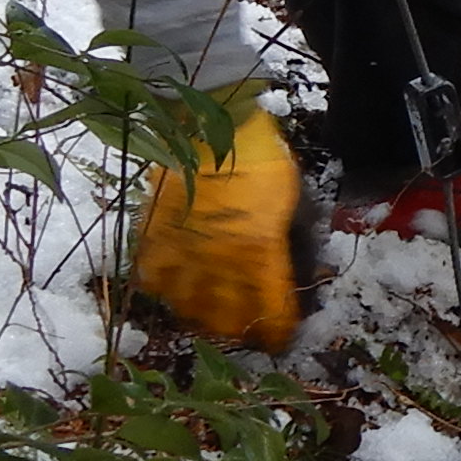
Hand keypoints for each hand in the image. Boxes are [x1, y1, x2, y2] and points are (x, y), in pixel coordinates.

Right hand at [128, 116, 306, 350]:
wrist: (212, 124)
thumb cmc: (263, 161)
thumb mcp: (298, 202)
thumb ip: (299, 246)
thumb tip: (306, 278)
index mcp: (259, 256)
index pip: (271, 313)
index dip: (279, 331)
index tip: (282, 336)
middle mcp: (218, 264)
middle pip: (227, 321)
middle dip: (242, 330)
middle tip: (250, 327)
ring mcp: (181, 253)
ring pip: (188, 308)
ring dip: (206, 315)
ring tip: (216, 313)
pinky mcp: (153, 238)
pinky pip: (154, 280)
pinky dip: (168, 289)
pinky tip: (180, 287)